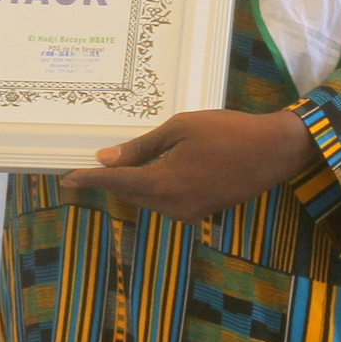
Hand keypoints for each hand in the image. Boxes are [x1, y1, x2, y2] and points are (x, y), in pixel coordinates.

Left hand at [62, 108, 317, 221]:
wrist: (273, 151)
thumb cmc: (227, 132)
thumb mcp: (180, 129)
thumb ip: (142, 147)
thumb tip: (108, 159)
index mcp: (164, 184)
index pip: (117, 183)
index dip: (90, 181)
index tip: (67, 180)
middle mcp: (172, 206)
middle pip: (130, 194)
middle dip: (112, 180)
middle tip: (95, 162)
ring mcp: (188, 212)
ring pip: (148, 199)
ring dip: (135, 183)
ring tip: (125, 160)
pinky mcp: (201, 212)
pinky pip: (167, 201)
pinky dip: (155, 187)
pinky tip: (156, 167)